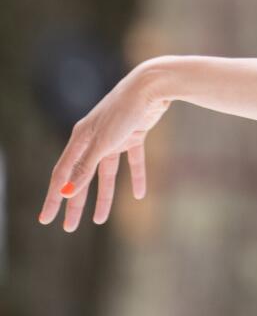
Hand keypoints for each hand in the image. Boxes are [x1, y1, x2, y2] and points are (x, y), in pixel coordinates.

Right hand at [38, 63, 170, 230]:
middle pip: (81, 178)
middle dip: (75, 203)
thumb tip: (68, 191)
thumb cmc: (124, 111)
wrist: (151, 87)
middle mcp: (93, 139)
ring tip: (100, 220)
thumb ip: (86, 167)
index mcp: (80, 140)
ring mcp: (114, 137)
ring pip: (106, 174)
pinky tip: (139, 195)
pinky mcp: (134, 134)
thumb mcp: (104, 142)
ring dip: (104, 197)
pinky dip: (136, 177)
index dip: (54, 198)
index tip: (46, 219)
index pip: (62, 175)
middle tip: (69, 228)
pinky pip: (133, 161)